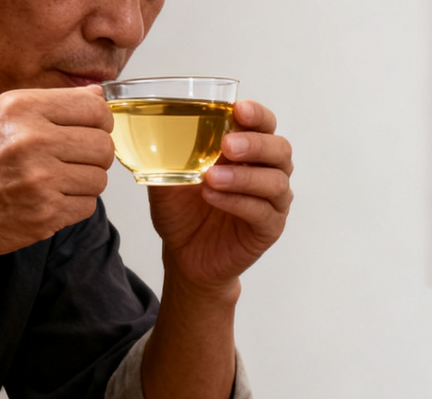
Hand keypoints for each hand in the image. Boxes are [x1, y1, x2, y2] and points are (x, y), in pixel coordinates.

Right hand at [0, 86, 114, 259]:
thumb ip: (48, 104)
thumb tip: (97, 96)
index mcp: (21, 108)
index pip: (94, 108)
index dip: (100, 121)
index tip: (92, 129)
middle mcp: (33, 140)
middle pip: (103, 145)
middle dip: (95, 155)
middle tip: (75, 160)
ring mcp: (42, 179)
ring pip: (99, 179)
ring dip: (85, 182)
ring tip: (58, 181)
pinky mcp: (48, 213)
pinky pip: (87, 206)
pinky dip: (75, 205)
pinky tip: (50, 199)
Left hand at [145, 100, 293, 288]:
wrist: (184, 255)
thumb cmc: (183, 212)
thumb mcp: (169, 175)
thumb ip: (169, 151)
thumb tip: (150, 123)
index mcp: (249, 151)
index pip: (265, 125)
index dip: (257, 115)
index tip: (238, 109)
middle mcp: (267, 172)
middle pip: (280, 150)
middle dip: (255, 144)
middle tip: (226, 145)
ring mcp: (272, 202)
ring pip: (275, 182)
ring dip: (243, 176)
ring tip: (211, 177)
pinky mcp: (269, 230)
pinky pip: (262, 212)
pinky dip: (237, 202)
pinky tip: (213, 197)